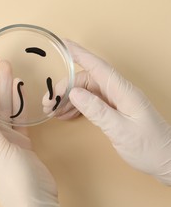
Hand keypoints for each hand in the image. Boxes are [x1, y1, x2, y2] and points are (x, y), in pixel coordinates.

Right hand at [56, 40, 170, 184]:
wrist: (165, 161)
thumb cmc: (149, 147)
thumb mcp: (120, 130)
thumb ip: (97, 111)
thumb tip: (75, 93)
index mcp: (123, 92)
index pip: (98, 67)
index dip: (80, 54)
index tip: (63, 45)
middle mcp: (119, 93)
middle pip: (86, 81)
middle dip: (65, 87)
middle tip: (48, 102)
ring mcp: (116, 101)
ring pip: (86, 92)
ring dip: (68, 99)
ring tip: (52, 111)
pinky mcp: (113, 111)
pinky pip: (90, 103)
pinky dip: (76, 107)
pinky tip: (65, 115)